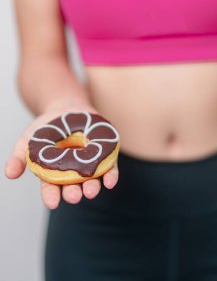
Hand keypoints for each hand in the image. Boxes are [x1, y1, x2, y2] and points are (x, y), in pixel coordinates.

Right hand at [4, 105, 118, 208]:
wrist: (66, 108)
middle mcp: (72, 172)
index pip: (51, 188)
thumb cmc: (45, 128)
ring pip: (92, 179)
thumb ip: (19, 157)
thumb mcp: (28, 140)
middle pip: (73, 186)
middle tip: (75, 197)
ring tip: (91, 191)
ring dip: (93, 187)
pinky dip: (111, 175)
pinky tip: (111, 182)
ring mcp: (89, 163)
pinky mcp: (104, 154)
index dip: (52, 196)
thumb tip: (10, 174)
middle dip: (74, 193)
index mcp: (53, 173)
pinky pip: (109, 167)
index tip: (53, 203)